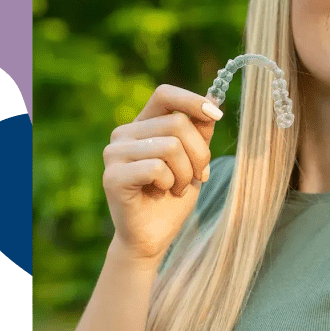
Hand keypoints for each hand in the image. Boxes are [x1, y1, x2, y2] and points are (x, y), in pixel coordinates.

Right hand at [101, 84, 222, 262]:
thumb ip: (199, 131)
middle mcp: (123, 133)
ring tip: (178, 187)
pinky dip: (170, 183)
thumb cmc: (174, 195)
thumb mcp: (194, 158)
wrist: (153, 236)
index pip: (165, 94)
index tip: (217, 116)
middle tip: (199, 175)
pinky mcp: (113, 176)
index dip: (193, 101)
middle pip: (177, 123)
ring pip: (170, 145)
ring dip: (186, 172)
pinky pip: (157, 168)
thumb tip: (213, 102)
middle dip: (199, 153)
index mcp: (143, 124)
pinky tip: (163, 193)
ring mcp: (114, 154)